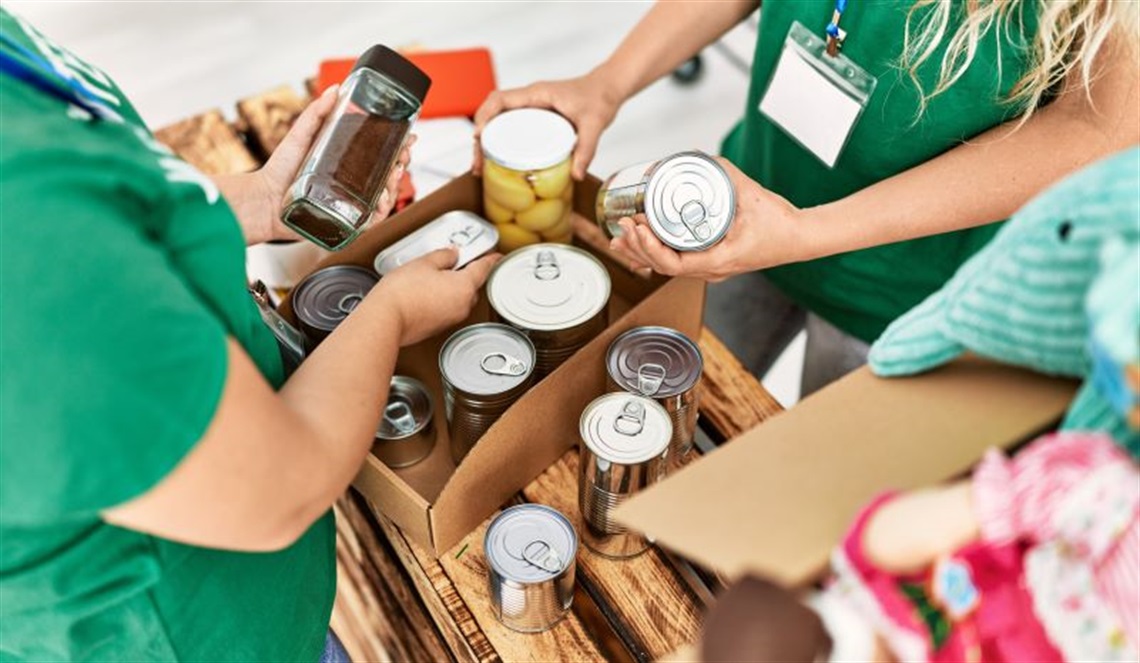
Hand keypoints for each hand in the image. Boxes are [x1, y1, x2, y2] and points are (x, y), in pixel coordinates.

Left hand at [216, 85, 414, 245]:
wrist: (263, 201)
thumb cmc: (278, 171)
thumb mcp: (301, 134)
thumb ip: (317, 112)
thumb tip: (336, 88)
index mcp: (346, 163)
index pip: (380, 154)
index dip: (398, 146)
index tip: (409, 137)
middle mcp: (352, 184)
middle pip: (388, 175)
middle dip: (402, 164)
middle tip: (403, 155)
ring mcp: (350, 203)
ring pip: (385, 197)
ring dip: (395, 186)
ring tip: (394, 175)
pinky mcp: (346, 222)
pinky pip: (371, 220)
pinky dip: (382, 211)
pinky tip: (382, 200)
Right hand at [374, 248, 499, 345]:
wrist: (386, 319)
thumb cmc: (403, 293)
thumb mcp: (424, 263)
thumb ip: (443, 256)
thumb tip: (452, 255)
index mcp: (465, 287)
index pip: (484, 269)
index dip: (490, 259)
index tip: (494, 255)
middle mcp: (463, 306)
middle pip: (472, 285)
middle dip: (466, 273)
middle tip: (454, 261)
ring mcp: (451, 319)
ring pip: (459, 298)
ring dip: (453, 287)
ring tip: (433, 276)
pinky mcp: (439, 327)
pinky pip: (448, 308)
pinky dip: (443, 299)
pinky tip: (426, 292)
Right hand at [473, 71, 623, 180]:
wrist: (608, 88)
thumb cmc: (600, 98)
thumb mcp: (595, 125)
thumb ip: (586, 149)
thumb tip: (575, 175)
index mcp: (537, 94)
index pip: (499, 99)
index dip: (484, 117)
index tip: (478, 137)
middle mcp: (529, 98)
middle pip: (492, 113)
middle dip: (479, 136)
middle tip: (478, 163)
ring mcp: (531, 106)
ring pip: (498, 119)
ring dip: (486, 140)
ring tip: (482, 165)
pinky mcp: (535, 115)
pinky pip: (509, 124)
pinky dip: (499, 140)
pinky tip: (498, 159)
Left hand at [609, 158, 807, 281]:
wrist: (798, 237)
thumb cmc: (779, 223)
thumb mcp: (749, 192)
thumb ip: (723, 171)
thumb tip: (694, 156)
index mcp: (719, 260)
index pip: (673, 264)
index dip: (649, 248)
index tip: (638, 227)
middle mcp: (711, 270)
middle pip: (662, 268)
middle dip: (637, 248)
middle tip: (622, 225)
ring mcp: (710, 269)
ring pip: (666, 268)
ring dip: (641, 254)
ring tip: (619, 239)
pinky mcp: (709, 262)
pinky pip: (676, 262)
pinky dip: (655, 254)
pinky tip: (639, 246)